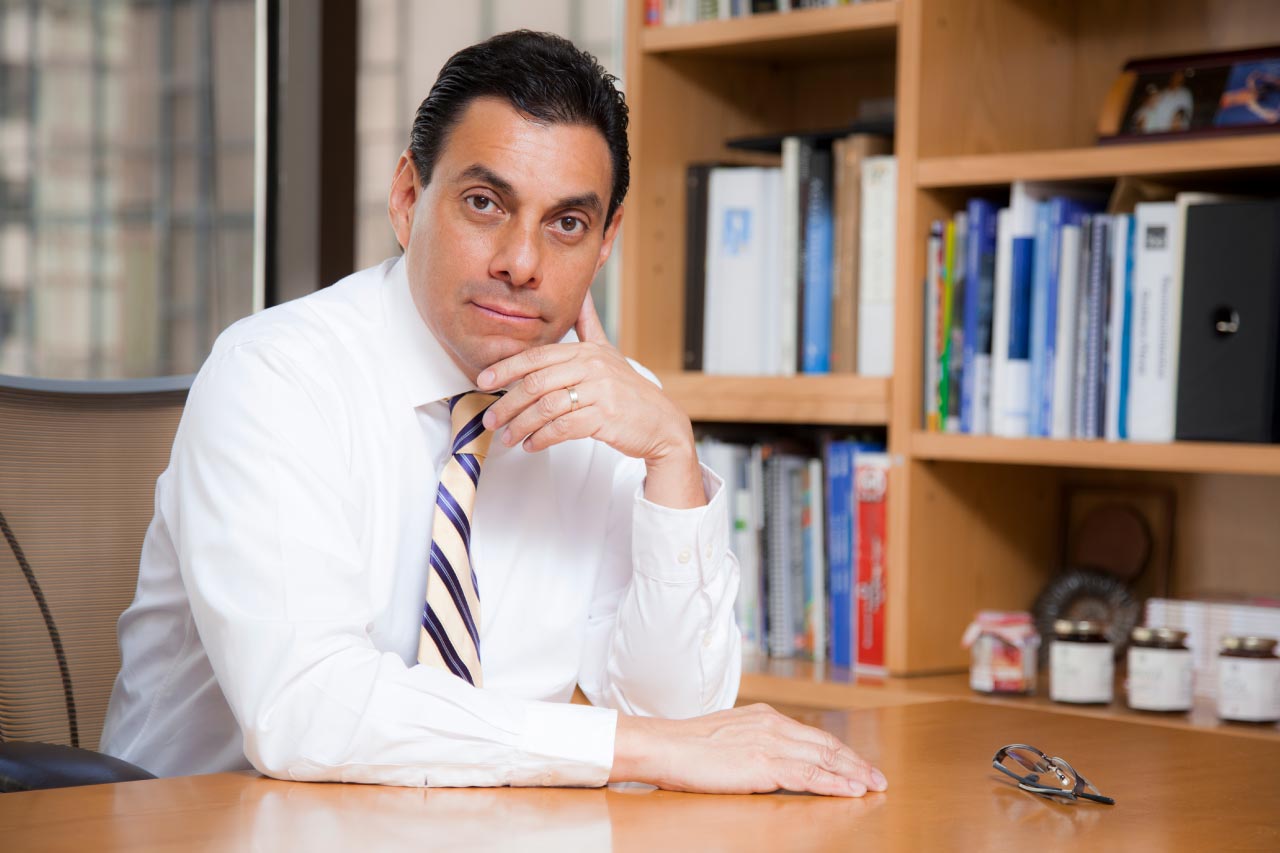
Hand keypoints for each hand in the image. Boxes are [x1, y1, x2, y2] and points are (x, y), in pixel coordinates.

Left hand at [478, 293, 702, 507]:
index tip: (483, 381)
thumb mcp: (608, 352)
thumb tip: (581, 293)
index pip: (537, 357)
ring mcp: (600, 391)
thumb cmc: (630, 390)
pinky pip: (563, 427)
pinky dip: (542, 438)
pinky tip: (531, 444)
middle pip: (536, 382)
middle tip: (490, 418)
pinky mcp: (605, 417)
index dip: (506, 369)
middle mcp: (592, 367)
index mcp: (586, 351)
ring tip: (507, 436)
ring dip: (521, 425)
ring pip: (546, 407)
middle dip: (507, 402)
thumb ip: (588, 324)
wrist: (661, 423)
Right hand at [610, 703, 887, 797]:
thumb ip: (753, 743)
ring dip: (853, 773)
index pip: (812, 735)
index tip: (857, 763)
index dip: (839, 751)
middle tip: (878, 777)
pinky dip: (834, 782)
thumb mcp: (728, 736)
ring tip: (873, 786)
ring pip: (823, 757)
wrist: (663, 745)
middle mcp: (772, 724)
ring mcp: (769, 742)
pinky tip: (851, 790)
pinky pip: (809, 774)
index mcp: (764, 716)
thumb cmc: (687, 746)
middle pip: (825, 744)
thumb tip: (768, 759)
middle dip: (855, 761)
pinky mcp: (763, 762)